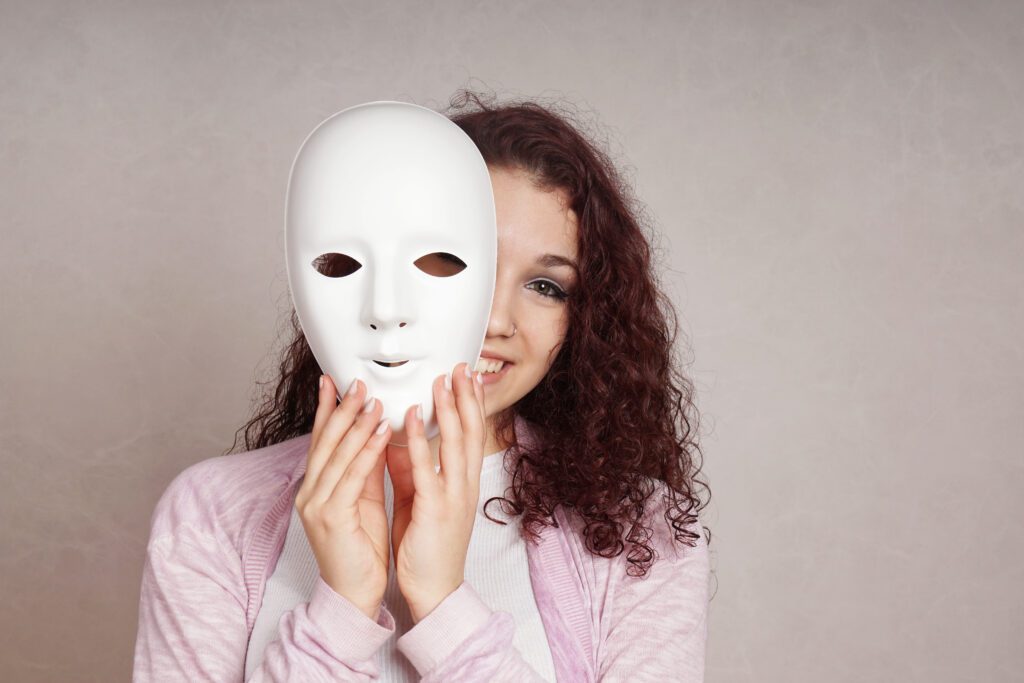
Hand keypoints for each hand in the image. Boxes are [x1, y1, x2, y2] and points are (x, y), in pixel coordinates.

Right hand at [294, 374, 390, 620]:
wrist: (355, 595)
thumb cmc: (361, 549)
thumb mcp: (363, 498)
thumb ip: (364, 467)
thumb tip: (374, 432)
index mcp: (316, 487)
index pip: (320, 440)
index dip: (327, 409)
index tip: (333, 381)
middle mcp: (310, 493)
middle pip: (325, 441)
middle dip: (342, 408)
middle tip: (358, 382)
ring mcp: (317, 506)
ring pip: (338, 455)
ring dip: (357, 424)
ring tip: (373, 399)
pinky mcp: (331, 519)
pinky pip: (352, 478)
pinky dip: (367, 452)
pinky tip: (381, 433)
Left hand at [385, 361, 485, 622]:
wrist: (434, 589)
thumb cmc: (426, 546)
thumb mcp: (420, 498)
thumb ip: (412, 467)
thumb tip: (399, 438)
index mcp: (462, 482)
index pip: (471, 434)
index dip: (471, 403)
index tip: (467, 377)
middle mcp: (464, 484)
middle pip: (470, 431)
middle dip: (466, 397)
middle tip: (462, 367)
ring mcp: (453, 496)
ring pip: (455, 443)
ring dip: (448, 409)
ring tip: (442, 381)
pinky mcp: (435, 509)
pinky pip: (426, 468)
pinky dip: (418, 440)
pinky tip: (409, 418)